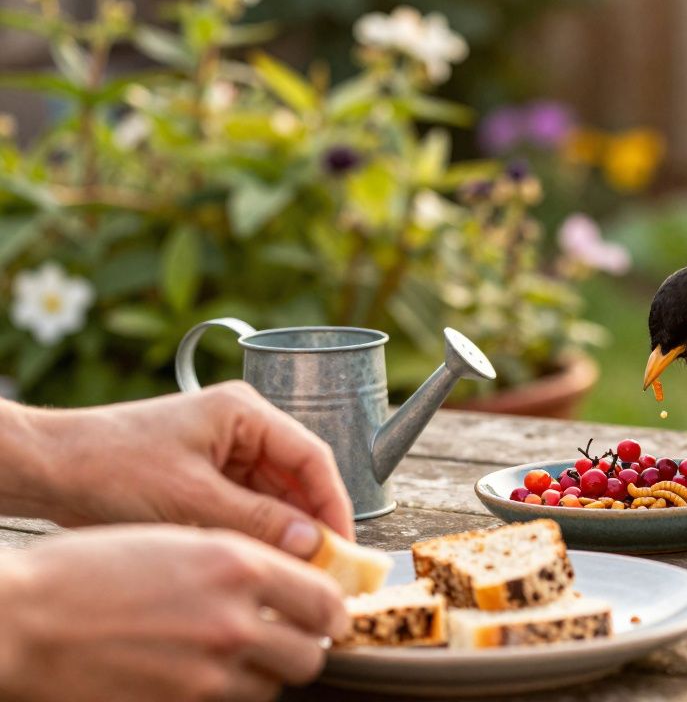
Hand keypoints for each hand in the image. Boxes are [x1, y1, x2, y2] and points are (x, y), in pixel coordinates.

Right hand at [0, 525, 347, 701]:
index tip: (326, 617)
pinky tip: (194, 674)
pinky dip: (222, 695)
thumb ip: (241, 563)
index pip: (325, 601)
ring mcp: (207, 675)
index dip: (331, 614)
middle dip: (300, 649)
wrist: (24, 620)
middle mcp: (233, 623)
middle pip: (308, 657)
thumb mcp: (179, 541)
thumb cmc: (89, 571)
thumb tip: (286, 584)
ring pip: (271, 689)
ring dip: (260, 674)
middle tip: (282, 640)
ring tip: (227, 656)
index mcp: (238, 567)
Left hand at [29, 381, 353, 556]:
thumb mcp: (190, 499)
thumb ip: (257, 520)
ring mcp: (225, 449)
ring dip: (284, 529)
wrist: (50, 468)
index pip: (312, 456)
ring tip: (295, 567)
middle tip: (324, 566)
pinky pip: (249, 503)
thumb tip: (311, 544)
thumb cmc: (111, 467)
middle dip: (311, 520)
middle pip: (298, 476)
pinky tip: (261, 556)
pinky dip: (257, 530)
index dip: (334, 502)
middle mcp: (242, 425)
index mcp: (244, 412)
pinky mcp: (208, 473)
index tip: (343, 545)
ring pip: (276, 493)